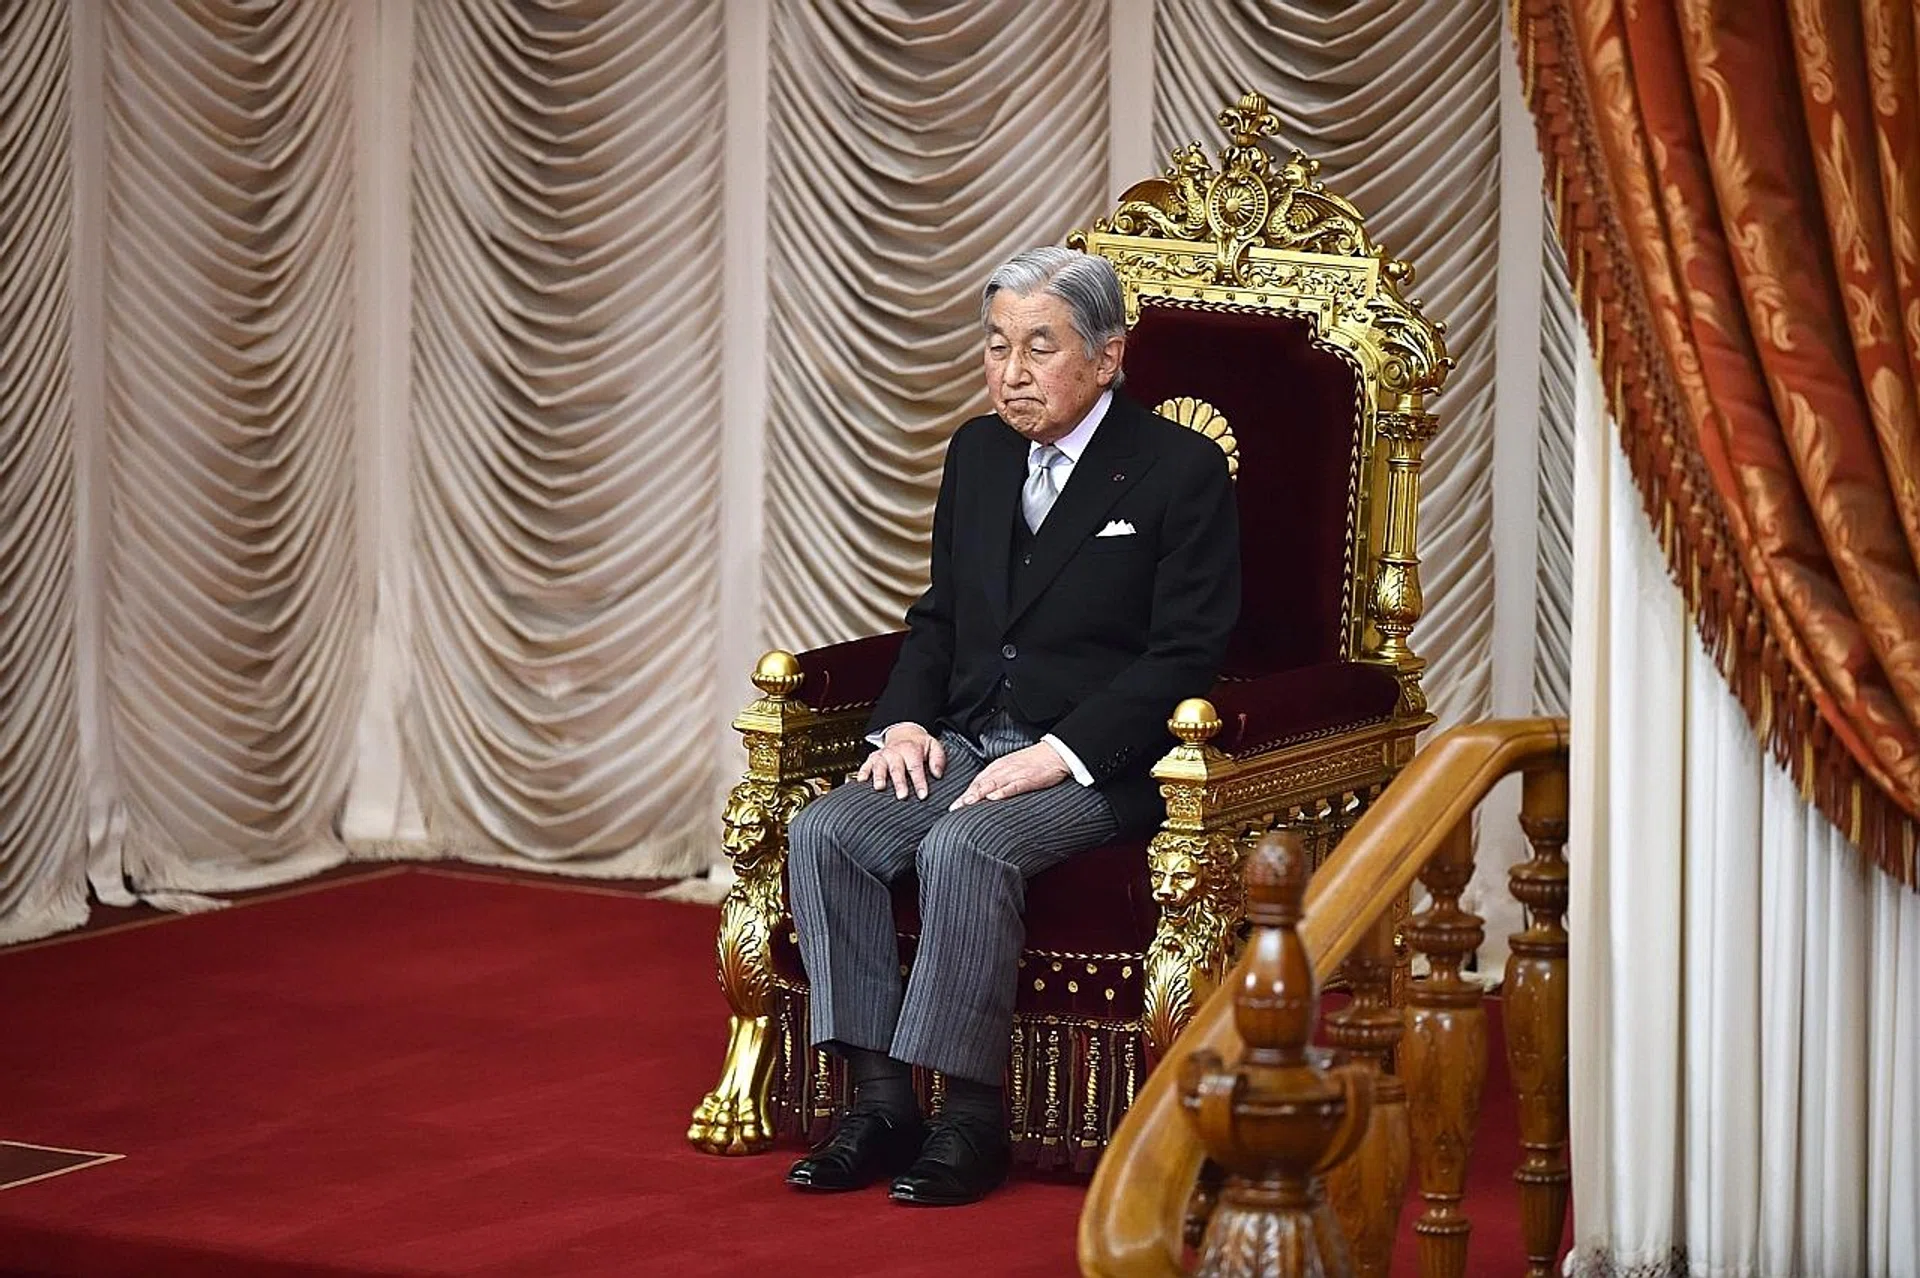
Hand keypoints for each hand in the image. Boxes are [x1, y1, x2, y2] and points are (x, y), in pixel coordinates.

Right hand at [857, 723, 946, 799]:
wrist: (903, 732)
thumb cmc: (918, 744)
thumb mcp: (933, 745)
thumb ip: (938, 759)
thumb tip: (938, 774)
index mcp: (911, 750)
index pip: (916, 767)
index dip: (919, 782)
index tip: (922, 795)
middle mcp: (895, 752)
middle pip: (897, 769)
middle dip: (899, 782)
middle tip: (902, 795)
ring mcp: (883, 756)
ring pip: (880, 766)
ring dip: (879, 777)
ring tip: (880, 787)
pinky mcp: (873, 758)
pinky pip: (866, 765)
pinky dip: (863, 772)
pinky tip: (862, 781)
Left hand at [949, 742, 1068, 809]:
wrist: (1056, 753)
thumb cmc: (1034, 763)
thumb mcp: (1012, 768)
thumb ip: (998, 779)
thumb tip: (985, 795)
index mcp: (998, 768)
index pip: (977, 782)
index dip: (965, 794)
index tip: (953, 807)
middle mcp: (1003, 770)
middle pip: (981, 784)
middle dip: (967, 796)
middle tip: (954, 808)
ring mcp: (1016, 773)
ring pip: (993, 784)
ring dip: (979, 794)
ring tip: (967, 804)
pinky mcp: (1029, 778)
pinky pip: (1014, 786)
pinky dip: (1003, 791)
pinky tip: (994, 798)